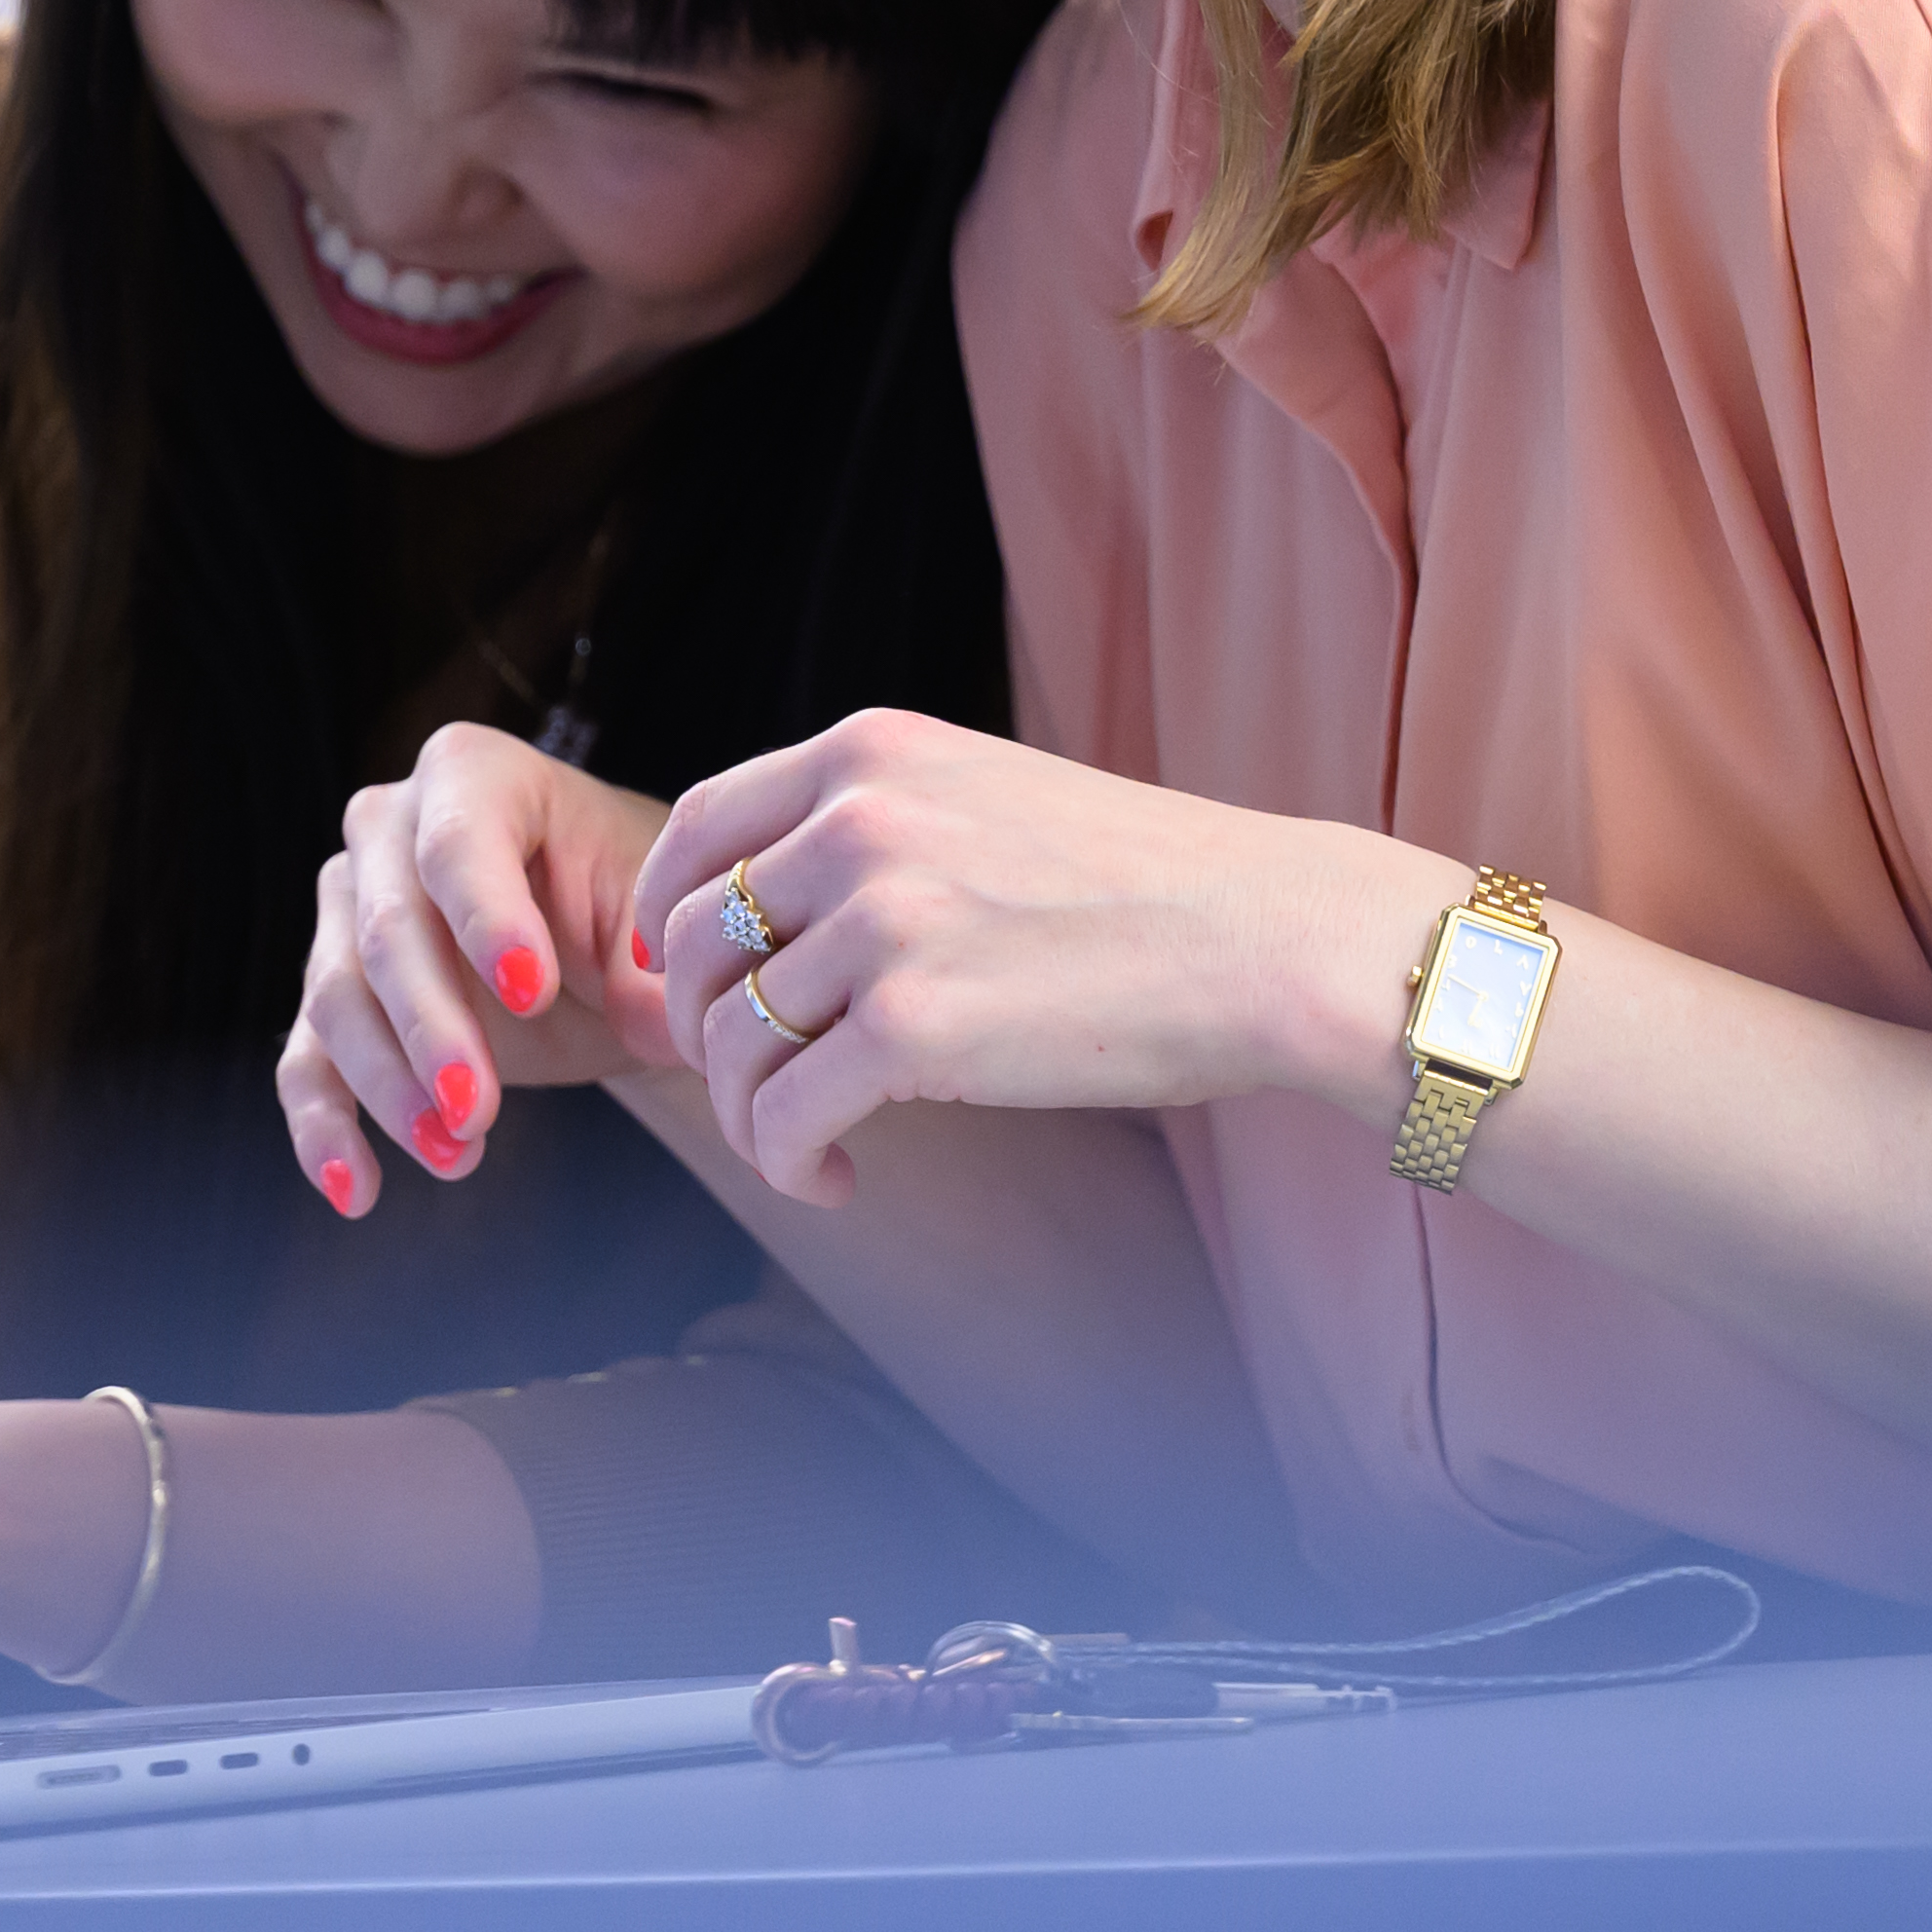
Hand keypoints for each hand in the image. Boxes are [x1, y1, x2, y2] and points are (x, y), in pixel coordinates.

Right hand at [285, 723, 682, 1217]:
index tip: (532, 993)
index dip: (486, 916)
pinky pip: (305, 1062)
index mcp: (476, 776)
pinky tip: (356, 1189)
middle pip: (388, 927)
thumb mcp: (656, 930)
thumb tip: (657, 1021)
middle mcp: (390, 829)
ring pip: (339, 998)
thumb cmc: (629, 915)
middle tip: (479, 1111)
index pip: (460, 839)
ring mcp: (348, 913)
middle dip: (432, 1028)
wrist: (601, 959)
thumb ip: (654, 971)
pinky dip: (324, 1129)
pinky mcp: (334, 998)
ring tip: (458, 1155)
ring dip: (390, 1087)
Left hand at [628, 711, 1453, 1205]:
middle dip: (708, 1037)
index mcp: (870, 754)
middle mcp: (858, 822)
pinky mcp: (913, 1028)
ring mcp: (882, 922)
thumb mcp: (988, 799)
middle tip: (762, 1089)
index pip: (697, 829)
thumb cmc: (1146, 887)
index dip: (662, 920)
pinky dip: (787, 1161)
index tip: (681, 985)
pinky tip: (834, 1177)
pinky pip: (784, 1114)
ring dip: (751, 1115)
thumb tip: (770, 920)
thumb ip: (877, 832)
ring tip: (808, 1145)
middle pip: (697, 949)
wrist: (1268, 938)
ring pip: (731, 1041)